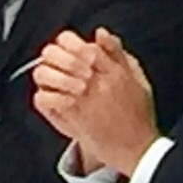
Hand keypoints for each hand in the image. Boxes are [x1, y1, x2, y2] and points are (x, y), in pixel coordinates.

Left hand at [31, 28, 158, 177]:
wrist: (137, 149)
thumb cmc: (139, 116)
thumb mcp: (138, 78)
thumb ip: (119, 54)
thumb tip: (101, 33)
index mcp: (112, 71)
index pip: (82, 45)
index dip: (68, 42)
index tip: (69, 47)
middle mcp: (95, 83)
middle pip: (59, 56)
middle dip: (53, 55)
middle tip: (56, 61)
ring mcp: (81, 100)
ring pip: (46, 74)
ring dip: (47, 74)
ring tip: (54, 79)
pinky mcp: (71, 117)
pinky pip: (45, 99)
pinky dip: (44, 96)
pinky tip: (54, 97)